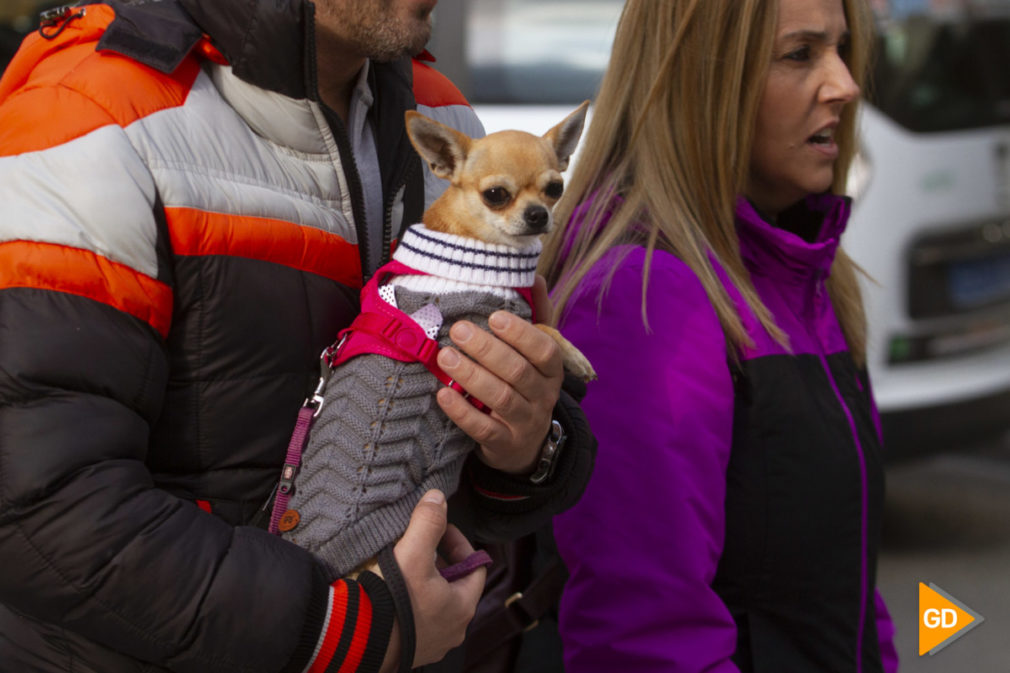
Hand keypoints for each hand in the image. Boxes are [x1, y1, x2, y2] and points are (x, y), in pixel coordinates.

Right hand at [379, 490, 485, 671]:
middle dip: (440, 563)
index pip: (475, 567)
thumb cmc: (391, 602)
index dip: (459, 544)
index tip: (441, 532)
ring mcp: (433, 642)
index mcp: (463, 607)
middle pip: (455, 585)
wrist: (358, 642)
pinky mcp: (412, 649)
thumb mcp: (412, 554)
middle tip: (420, 548)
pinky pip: (419, 620)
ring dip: (425, 584)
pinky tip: (393, 594)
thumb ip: (428, 523)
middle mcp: (454, 629)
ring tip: (404, 568)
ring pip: (437, 603)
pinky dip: (411, 604)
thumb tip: (437, 497)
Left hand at [436, 276, 563, 474]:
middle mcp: (543, 397)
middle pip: (518, 372)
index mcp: (552, 371)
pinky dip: (462, 412)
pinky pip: (483, 428)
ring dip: (471, 376)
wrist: (526, 446)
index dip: (520, 333)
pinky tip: (443, 394)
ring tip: (445, 357)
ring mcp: (525, 423)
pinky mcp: (505, 445)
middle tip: (458, 331)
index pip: (544, 350)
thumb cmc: (525, 387)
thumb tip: (534, 276)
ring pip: (501, 398)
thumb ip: (537, 316)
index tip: (493, 316)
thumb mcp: (536, 356)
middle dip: (487, 350)